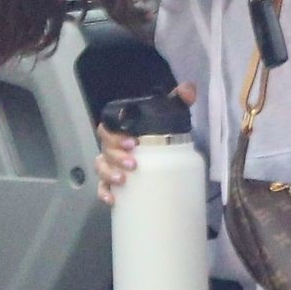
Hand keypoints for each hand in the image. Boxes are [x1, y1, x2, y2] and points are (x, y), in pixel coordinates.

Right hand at [95, 83, 196, 204]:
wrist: (162, 153)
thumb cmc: (160, 133)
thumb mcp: (169, 115)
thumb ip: (178, 101)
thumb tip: (189, 89)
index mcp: (120, 131)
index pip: (108, 129)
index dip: (115, 135)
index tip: (133, 142)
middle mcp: (112, 147)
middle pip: (105, 150)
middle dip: (117, 157)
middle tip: (134, 163)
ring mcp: (111, 165)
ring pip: (101, 168)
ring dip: (109, 174)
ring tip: (123, 180)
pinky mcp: (113, 183)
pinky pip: (102, 188)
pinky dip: (104, 193)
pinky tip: (112, 200)